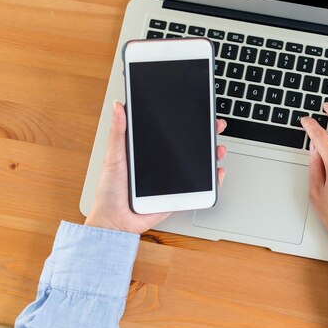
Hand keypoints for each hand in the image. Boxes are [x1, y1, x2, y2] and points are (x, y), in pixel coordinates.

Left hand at [85, 101, 227, 233]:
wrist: (115, 221)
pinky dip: (213, 180)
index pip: (172, 132)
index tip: (198, 111)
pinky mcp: (178, 194)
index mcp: (149, 151)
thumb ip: (118, 132)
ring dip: (213, 155)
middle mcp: (164, 163)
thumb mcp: (113, 157)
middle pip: (189, 146)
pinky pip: (200, 187)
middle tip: (216, 126)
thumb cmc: (109, 190)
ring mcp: (173, 179)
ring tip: (218, 149)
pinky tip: (217, 172)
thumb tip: (118, 107)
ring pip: (198, 164)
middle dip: (206, 135)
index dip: (186, 121)